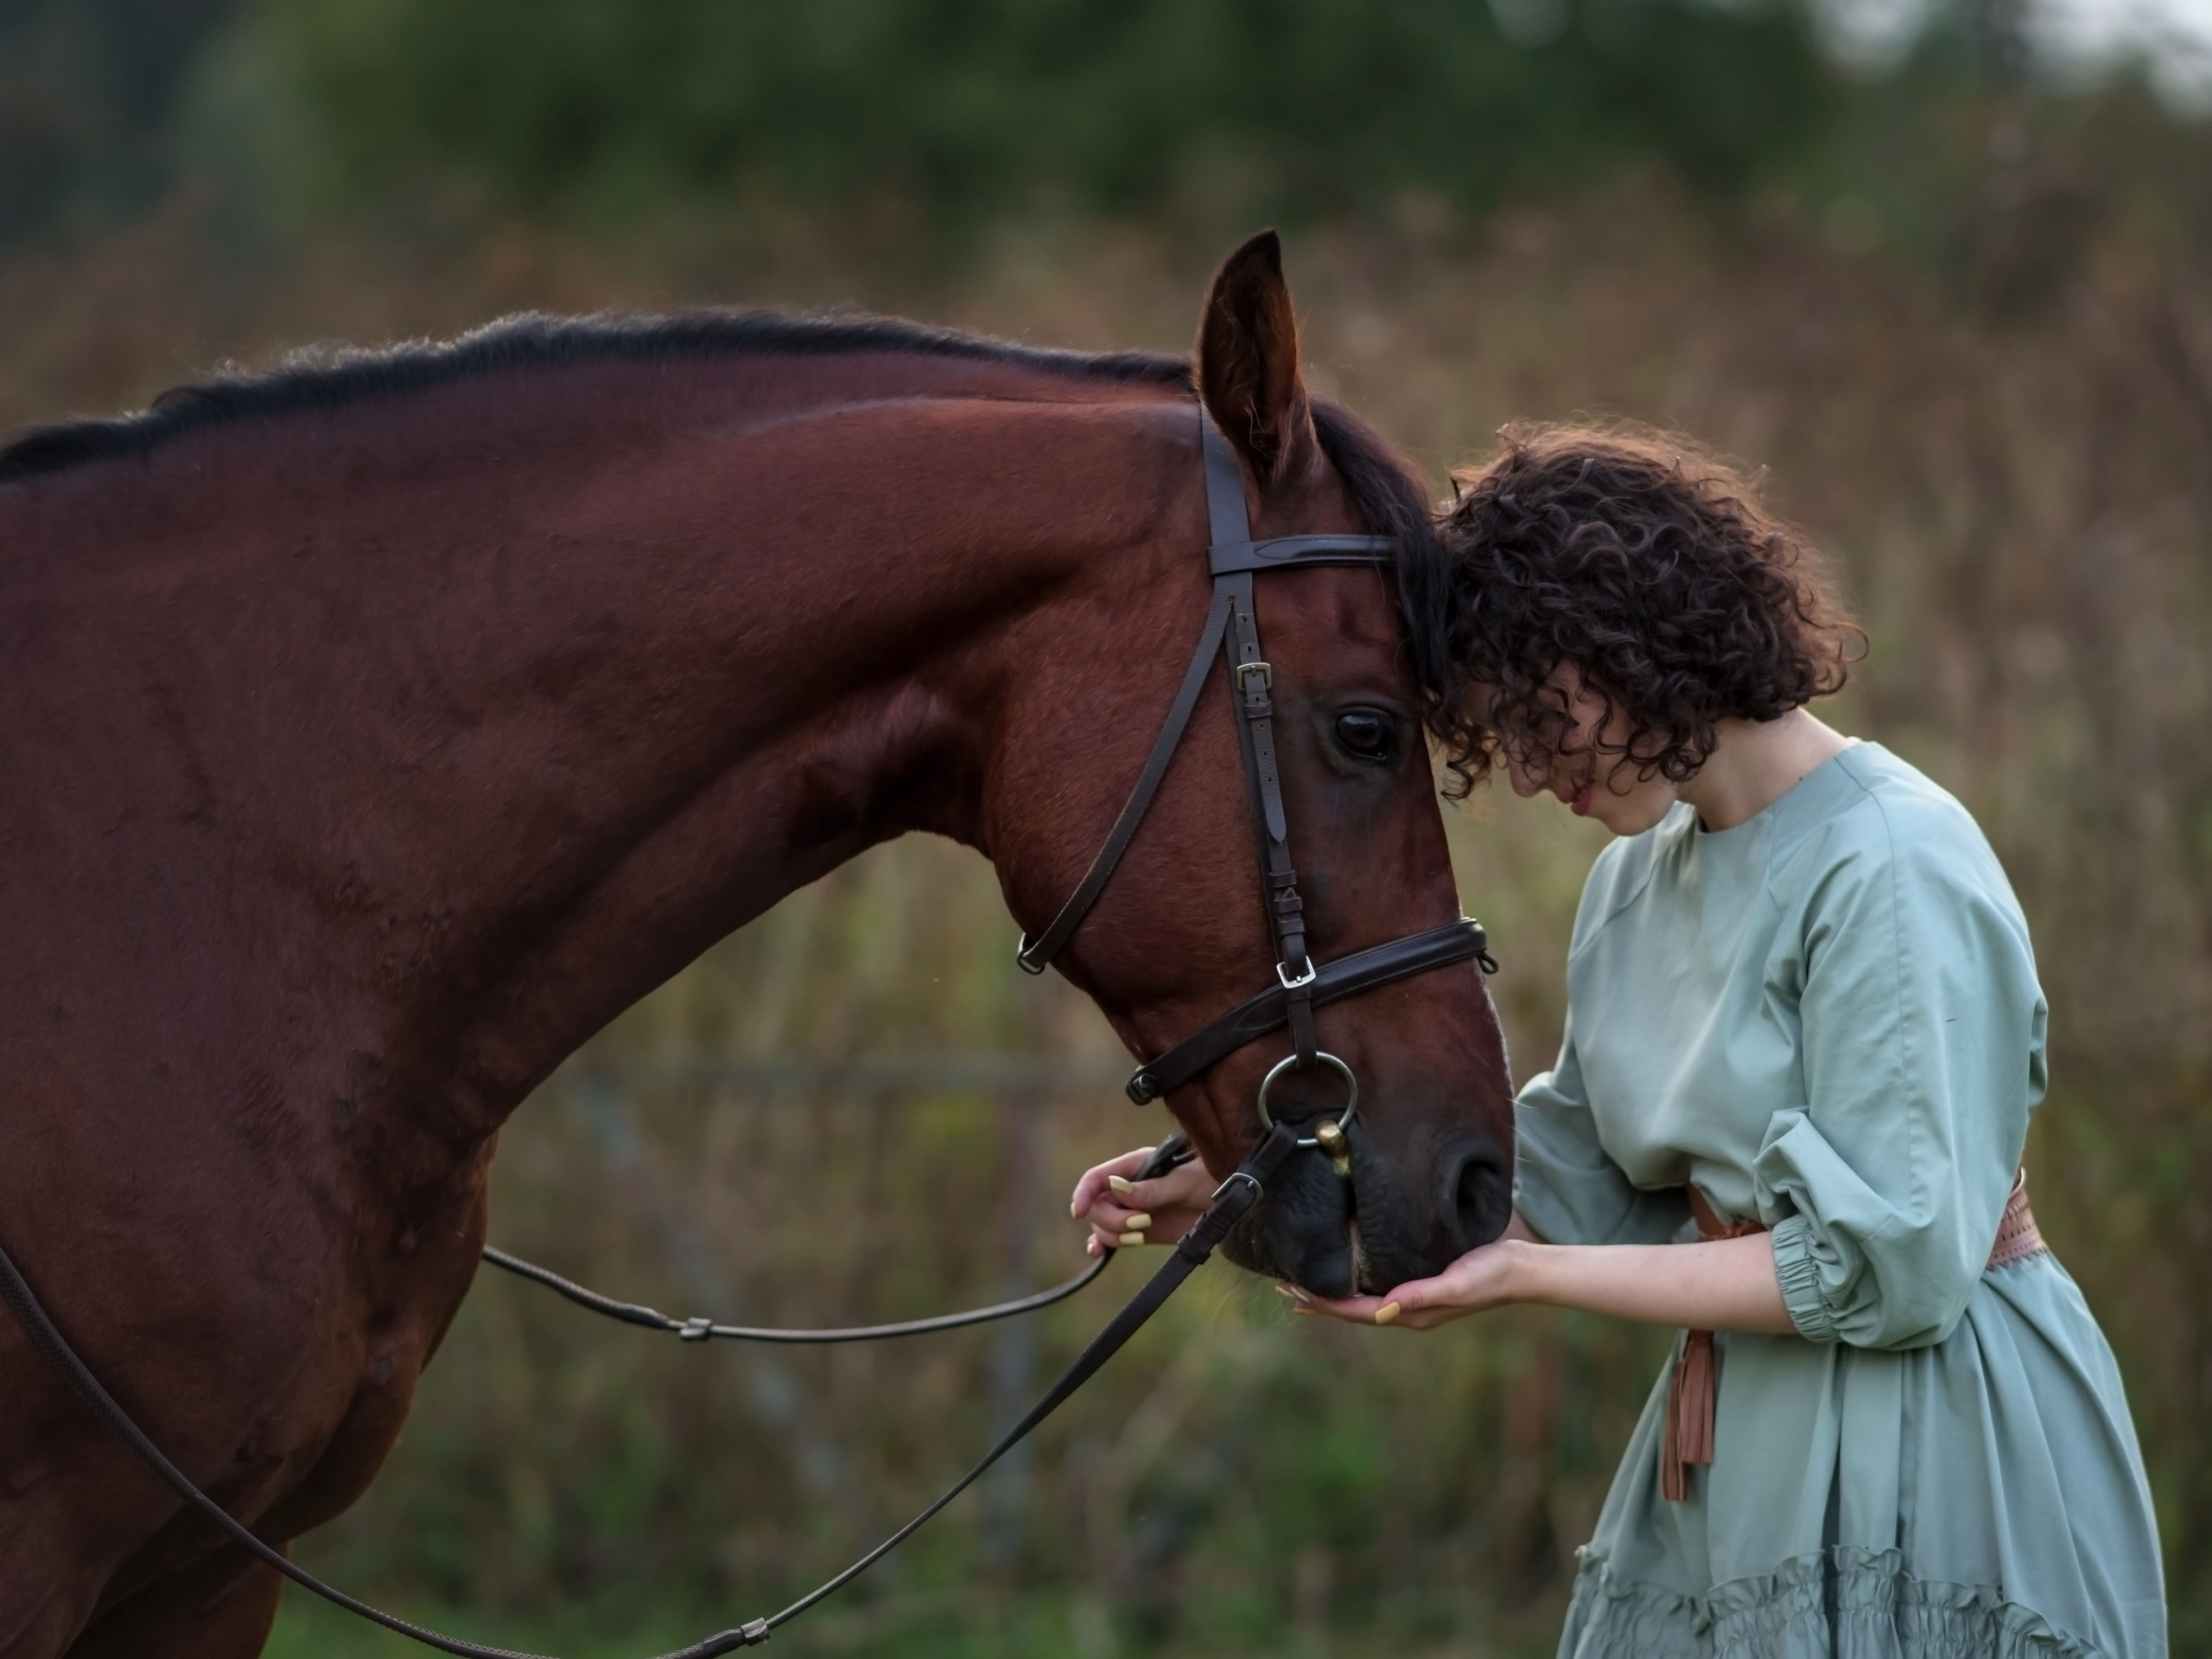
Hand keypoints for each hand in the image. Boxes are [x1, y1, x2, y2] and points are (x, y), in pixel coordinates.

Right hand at [1069, 1146, 1215, 1255]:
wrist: (1232, 1203)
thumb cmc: (1211, 1179)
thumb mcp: (1184, 1183)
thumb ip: (1151, 1189)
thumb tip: (1117, 1189)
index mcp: (1135, 1166)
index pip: (1097, 1178)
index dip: (1084, 1193)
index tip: (1080, 1211)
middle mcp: (1128, 1188)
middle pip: (1097, 1207)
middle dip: (1112, 1219)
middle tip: (1142, 1224)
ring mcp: (1133, 1210)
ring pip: (1104, 1225)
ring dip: (1115, 1235)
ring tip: (1142, 1235)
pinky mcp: (1140, 1232)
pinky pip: (1112, 1239)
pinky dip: (1102, 1245)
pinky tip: (1097, 1253)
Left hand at [1292, 1238, 1534, 1329]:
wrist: (1521, 1269)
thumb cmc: (1492, 1273)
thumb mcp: (1458, 1282)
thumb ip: (1423, 1294)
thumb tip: (1385, 1308)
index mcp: (1411, 1314)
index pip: (1356, 1312)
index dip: (1324, 1303)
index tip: (1295, 1292)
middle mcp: (1407, 1312)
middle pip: (1352, 1310)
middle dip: (1318, 1300)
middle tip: (1283, 1287)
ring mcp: (1413, 1302)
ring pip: (1361, 1302)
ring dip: (1331, 1295)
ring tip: (1301, 1287)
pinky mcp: (1420, 1286)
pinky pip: (1376, 1291)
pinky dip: (1353, 1286)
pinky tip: (1346, 1276)